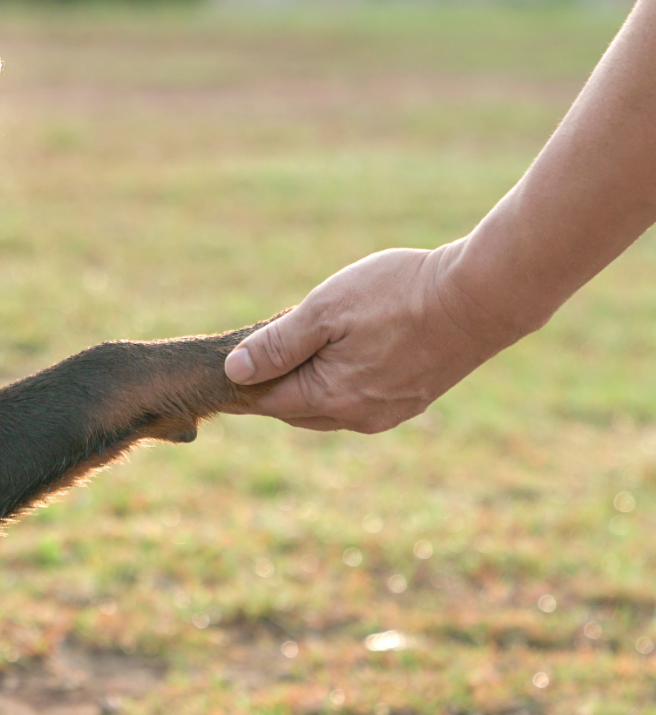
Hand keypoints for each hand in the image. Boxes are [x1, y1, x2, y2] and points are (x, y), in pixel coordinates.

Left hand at [223, 242, 509, 432]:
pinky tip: (346, 350)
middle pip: (296, 407)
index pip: (268, 401)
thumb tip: (234, 371)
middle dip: (277, 382)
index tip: (232, 359)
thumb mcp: (325, 310)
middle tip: (264, 347)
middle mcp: (358, 418)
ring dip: (309, 381)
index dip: (247, 380)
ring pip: (329, 405)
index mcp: (330, 399)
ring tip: (305, 343)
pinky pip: (359, 398)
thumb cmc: (397, 296)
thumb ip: (277, 345)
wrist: (480, 298)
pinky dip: (341, 380)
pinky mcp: (412, 400)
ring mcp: (388, 412)